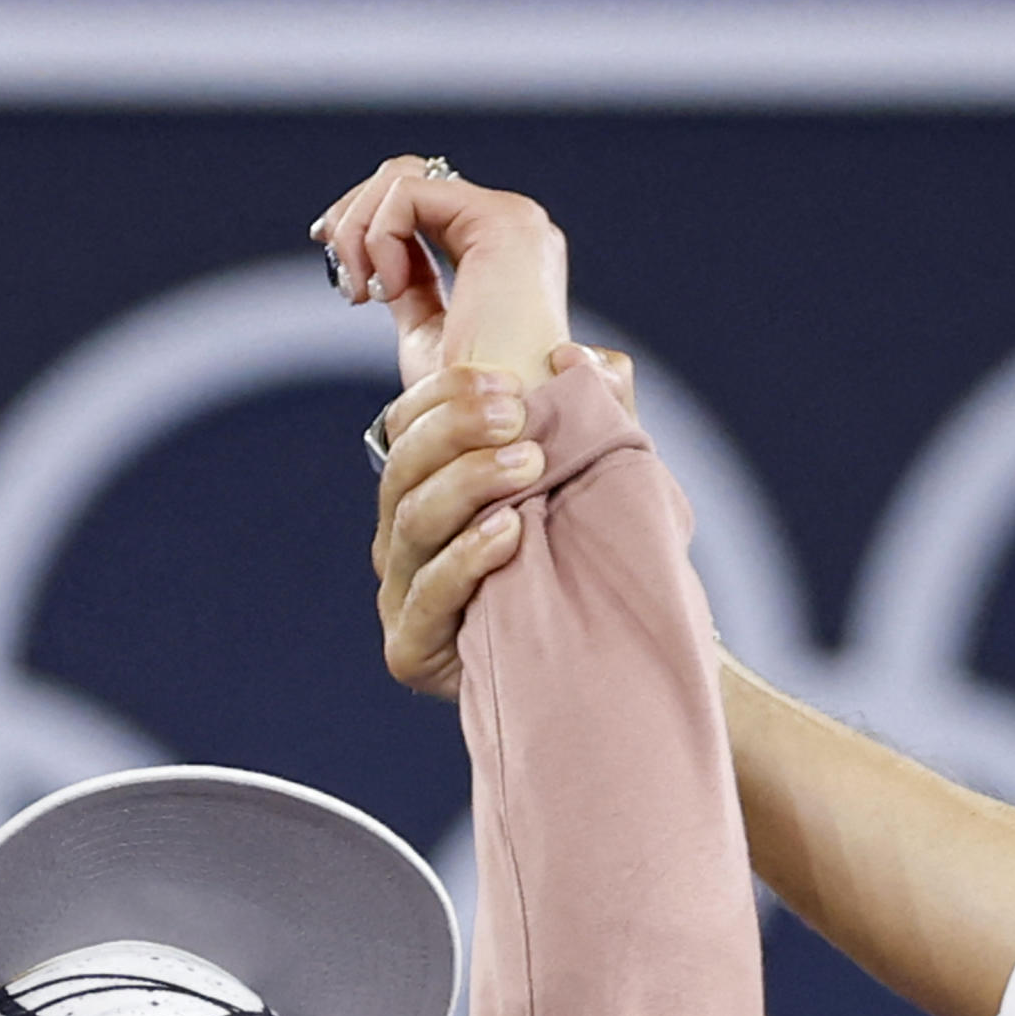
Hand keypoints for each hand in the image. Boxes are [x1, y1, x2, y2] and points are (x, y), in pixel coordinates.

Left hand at [312, 157, 571, 385]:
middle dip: (354, 214)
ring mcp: (513, 218)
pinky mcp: (502, 222)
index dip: (364, 218)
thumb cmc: (468, 405)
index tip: (335, 262)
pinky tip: (386, 291)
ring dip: (359, 230)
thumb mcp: (425, 331)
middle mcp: (512, 223)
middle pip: (408, 174)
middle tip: (340, 273)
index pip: (420, 198)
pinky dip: (377, 239)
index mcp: (498, 248)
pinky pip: (407, 195)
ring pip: (403, 176)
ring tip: (364, 292)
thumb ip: (408, 284)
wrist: (497, 434)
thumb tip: (371, 257)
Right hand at [369, 344, 634, 697]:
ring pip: (411, 522)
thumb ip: (591, 412)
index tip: (512, 382)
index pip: (408, 422)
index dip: (447, 393)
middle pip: (402, 467)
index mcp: (428, 487)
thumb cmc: (592, 559)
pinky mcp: (412, 649)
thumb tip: (579, 356)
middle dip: (456, 430)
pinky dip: (467, 557)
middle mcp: (404, 536)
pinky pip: (427, 594)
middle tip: (518, 415)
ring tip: (530, 465)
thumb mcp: (596, 475)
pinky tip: (510, 531)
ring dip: (469, 483)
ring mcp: (401, 594)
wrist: (613, 659)